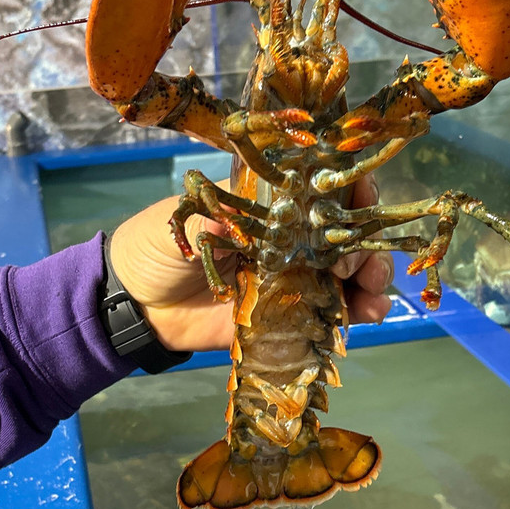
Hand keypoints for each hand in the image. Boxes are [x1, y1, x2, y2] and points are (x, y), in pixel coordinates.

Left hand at [109, 176, 393, 351]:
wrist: (135, 304)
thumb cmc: (157, 246)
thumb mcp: (190, 218)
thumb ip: (230, 216)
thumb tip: (271, 217)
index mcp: (267, 207)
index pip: (318, 191)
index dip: (347, 191)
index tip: (361, 199)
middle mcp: (286, 240)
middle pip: (341, 236)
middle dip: (363, 245)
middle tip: (359, 264)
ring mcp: (289, 279)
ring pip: (344, 276)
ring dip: (370, 281)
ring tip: (374, 293)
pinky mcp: (283, 318)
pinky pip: (326, 315)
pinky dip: (353, 314)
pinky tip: (369, 315)